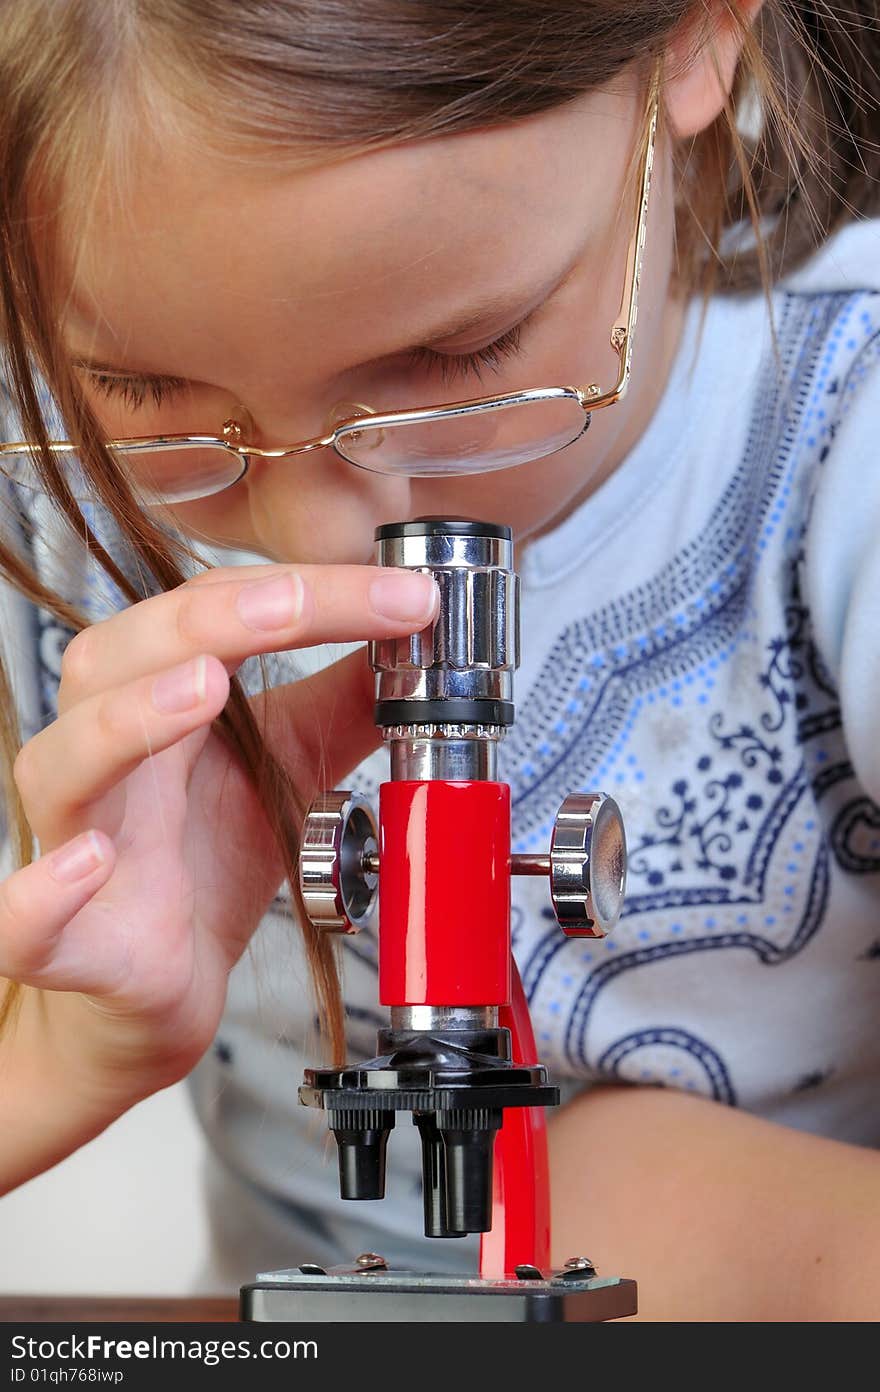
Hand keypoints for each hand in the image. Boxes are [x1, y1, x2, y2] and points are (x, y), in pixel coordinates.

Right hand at [1, 561, 438, 1102]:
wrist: (157, 982)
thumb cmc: (203, 859)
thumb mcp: (291, 764)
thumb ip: (343, 703)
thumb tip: (407, 636)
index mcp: (157, 697)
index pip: (212, 611)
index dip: (304, 591)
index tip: (405, 595)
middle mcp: (104, 753)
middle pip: (121, 659)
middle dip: (211, 622)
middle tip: (296, 606)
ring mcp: (74, 842)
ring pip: (62, 763)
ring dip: (127, 720)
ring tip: (202, 689)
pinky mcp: (64, 940)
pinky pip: (22, 915)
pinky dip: (45, 890)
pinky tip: (90, 861)